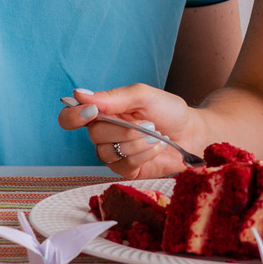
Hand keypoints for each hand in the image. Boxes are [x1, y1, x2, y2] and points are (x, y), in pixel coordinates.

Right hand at [58, 84, 199, 178]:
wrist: (192, 133)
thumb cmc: (168, 111)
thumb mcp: (143, 96)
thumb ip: (112, 97)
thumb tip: (79, 94)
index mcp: (103, 112)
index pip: (70, 117)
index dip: (73, 116)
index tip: (92, 112)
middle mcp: (104, 133)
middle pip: (93, 135)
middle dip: (123, 129)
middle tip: (147, 123)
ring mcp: (114, 153)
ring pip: (107, 152)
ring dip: (136, 142)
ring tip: (154, 134)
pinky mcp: (127, 170)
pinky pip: (123, 166)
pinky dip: (143, 155)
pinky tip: (156, 147)